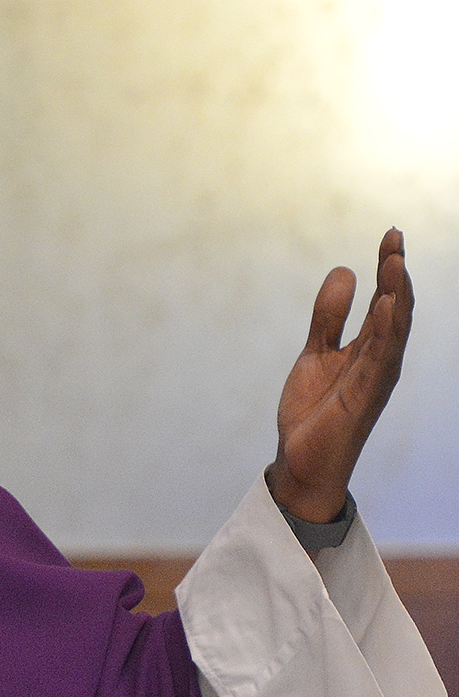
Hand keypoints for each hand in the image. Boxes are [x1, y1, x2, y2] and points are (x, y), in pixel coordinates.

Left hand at [267, 228, 411, 523]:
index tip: (390, 235)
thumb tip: (346, 272)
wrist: (301, 460)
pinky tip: (387, 306)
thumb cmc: (315, 411)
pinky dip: (385, 332)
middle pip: (394, 308)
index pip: (384, 300)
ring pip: (392, 330)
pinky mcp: (363, 397)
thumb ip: (328, 317)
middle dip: (395, 273)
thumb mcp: (316, 353)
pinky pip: (379, 360)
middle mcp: (379, 360)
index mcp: (368, 348)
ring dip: (395, 295)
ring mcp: (374, 378)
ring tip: (394, 261)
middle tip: (394, 237)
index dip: (388, 268)